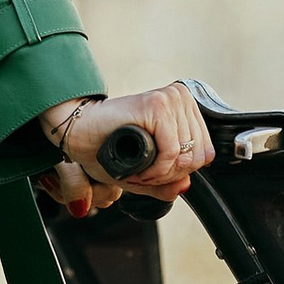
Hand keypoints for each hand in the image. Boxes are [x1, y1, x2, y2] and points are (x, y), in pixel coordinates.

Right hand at [39, 82, 212, 214]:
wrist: (78, 133)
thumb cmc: (108, 148)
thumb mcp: (146, 171)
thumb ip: (169, 182)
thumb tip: (186, 185)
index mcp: (184, 107)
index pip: (205, 152)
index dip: (180, 172)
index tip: (154, 173)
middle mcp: (181, 98)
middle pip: (198, 156)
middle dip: (170, 175)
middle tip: (145, 174)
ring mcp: (171, 99)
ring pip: (186, 156)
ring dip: (160, 175)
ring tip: (139, 169)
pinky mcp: (158, 105)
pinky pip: (172, 152)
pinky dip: (155, 170)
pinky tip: (139, 169)